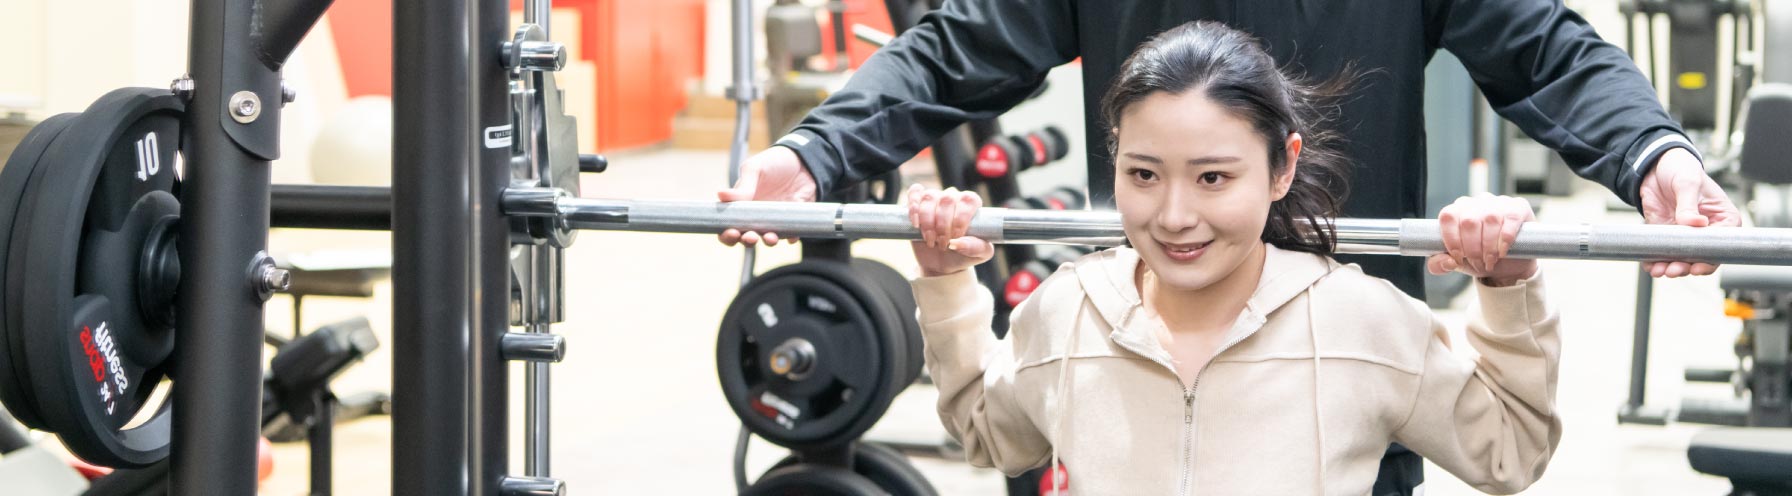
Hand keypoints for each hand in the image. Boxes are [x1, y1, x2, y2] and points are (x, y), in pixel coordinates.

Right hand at [718, 146, 818, 245]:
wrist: (803, 160)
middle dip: (746, 241)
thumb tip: (720, 195)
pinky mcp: (791, 219)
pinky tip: (791, 235)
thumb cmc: (774, 162)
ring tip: (770, 237)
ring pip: (767, 238)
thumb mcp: (755, 169)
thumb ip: (742, 186)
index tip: (731, 232)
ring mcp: (774, 219)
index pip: (728, 225)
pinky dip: (790, 237)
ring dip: (768, 242)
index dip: (726, 234)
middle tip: (750, 237)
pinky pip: (790, 233)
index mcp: (741, 204)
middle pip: (746, 237)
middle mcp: (755, 215)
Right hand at [908, 184, 994, 276]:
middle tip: (943, 245)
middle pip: (947, 199)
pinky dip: (914, 208)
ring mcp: (935, 198)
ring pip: (929, 197)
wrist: (941, 263)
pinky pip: (914, 192)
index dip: (960, 219)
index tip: (955, 238)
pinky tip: (916, 225)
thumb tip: (957, 242)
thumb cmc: (963, 255)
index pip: (968, 200)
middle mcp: (954, 197)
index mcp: (972, 205)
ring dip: (928, 222)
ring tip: (931, 241)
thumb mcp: (979, 256)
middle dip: (943, 225)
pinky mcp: (917, 202)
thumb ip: (976, 248)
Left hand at [1426, 193, 1538, 286]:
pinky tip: (1502, 252)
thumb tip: (1448, 261)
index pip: (1448, 217)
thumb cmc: (1478, 258)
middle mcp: (1476, 202)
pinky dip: (1505, 239)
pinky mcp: (1518, 207)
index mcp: (1457, 210)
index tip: (1458, 258)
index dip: (1452, 240)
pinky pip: (1510, 219)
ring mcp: (1498, 202)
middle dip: (1472, 248)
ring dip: (1489, 246)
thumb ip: (1438, 264)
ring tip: (1490, 261)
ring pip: (1490, 219)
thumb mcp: (1455, 263)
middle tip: (1478, 262)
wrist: (1508, 264)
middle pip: (1469, 221)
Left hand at [1639, 148, 1742, 276]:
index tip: (1697, 265)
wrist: (1654, 167)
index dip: (1711, 257)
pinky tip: (1650, 266)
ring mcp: (1686, 235)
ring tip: (1660, 270)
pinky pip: (1663, 253)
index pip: (1722, 243)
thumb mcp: (1687, 183)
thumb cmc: (1681, 169)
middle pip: (1703, 257)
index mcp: (1723, 218)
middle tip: (1674, 269)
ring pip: (1683, 259)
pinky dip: (1657, 262)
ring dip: (1672, 268)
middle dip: (1689, 266)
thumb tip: (1695, 223)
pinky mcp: (1667, 236)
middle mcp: (1707, 230)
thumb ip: (1689, 204)